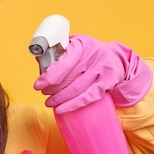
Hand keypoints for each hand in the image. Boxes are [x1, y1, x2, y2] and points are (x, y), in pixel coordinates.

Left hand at [33, 34, 152, 113]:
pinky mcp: (108, 81)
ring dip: (60, 98)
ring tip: (50, 102)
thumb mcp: (73, 46)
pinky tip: (61, 109)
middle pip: (68, 78)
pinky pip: (88, 97)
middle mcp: (93, 55)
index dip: (49, 76)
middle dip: (52, 88)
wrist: (115, 59)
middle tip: (44, 92)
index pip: (63, 63)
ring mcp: (102, 69)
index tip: (38, 85)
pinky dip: (73, 105)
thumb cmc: (88, 54)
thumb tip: (40, 62)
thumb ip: (56, 53)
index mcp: (81, 44)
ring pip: (76, 89)